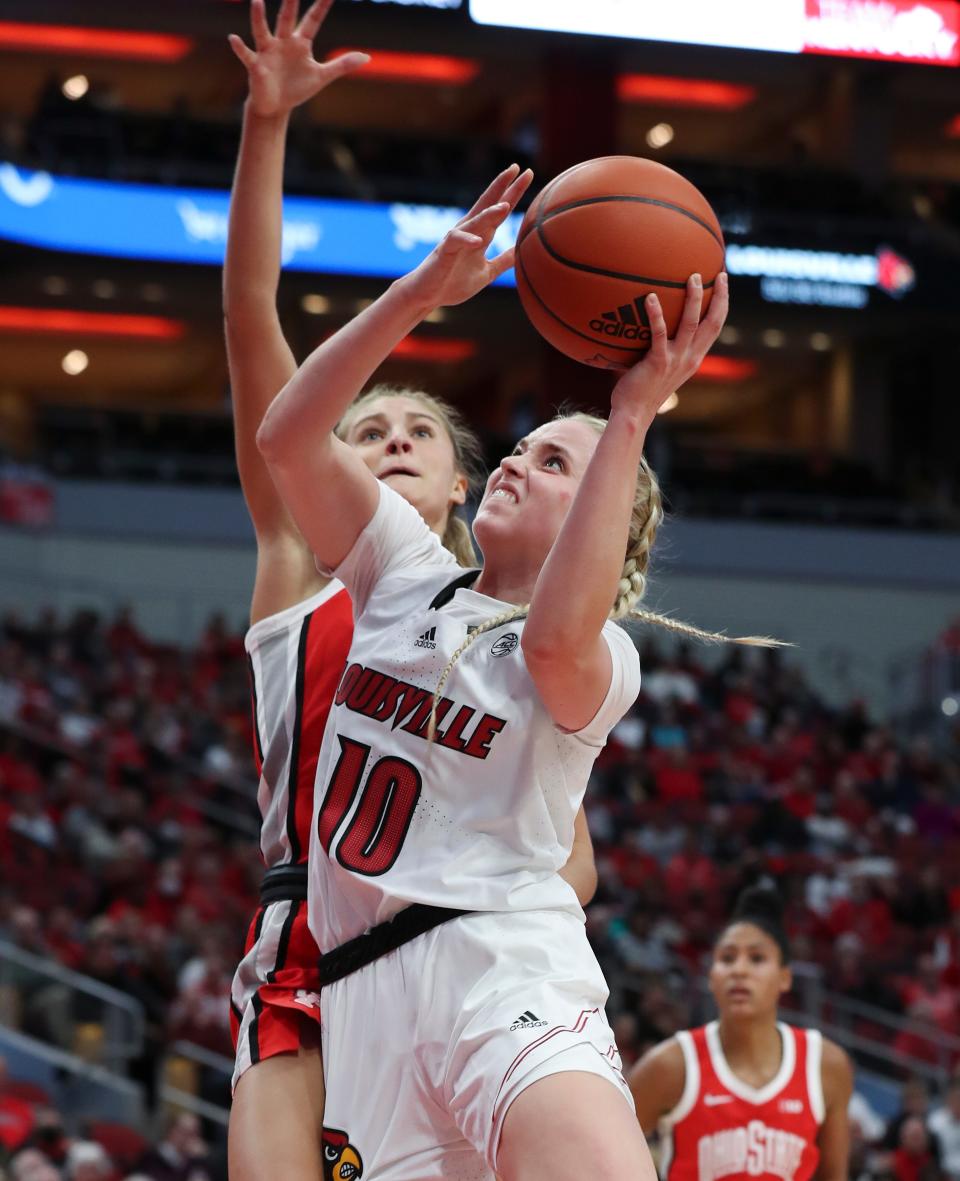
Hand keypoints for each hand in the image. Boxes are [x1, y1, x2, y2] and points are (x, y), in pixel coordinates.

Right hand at [228, 0, 368, 118]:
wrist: (277, 106)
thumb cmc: (297, 88)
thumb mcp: (322, 76)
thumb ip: (342, 65)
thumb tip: (367, 57)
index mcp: (300, 42)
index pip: (313, 20)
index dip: (322, 5)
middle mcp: (283, 41)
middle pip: (287, 18)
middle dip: (290, 2)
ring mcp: (268, 52)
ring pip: (263, 31)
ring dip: (259, 17)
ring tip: (256, 1)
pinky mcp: (256, 66)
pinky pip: (246, 55)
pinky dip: (240, 48)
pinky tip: (234, 39)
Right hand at [403, 164, 533, 309]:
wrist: (427, 296)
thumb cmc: (454, 282)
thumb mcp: (487, 271)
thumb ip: (504, 260)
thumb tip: (523, 252)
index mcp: (480, 234)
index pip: (499, 209)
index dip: (513, 191)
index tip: (527, 173)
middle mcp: (468, 231)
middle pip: (487, 204)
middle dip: (502, 187)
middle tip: (517, 168)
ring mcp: (456, 240)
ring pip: (474, 222)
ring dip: (489, 214)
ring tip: (506, 205)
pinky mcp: (444, 252)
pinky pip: (455, 242)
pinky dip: (467, 240)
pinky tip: (478, 241)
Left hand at [610, 272, 728, 422]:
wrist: (634, 413)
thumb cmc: (641, 390)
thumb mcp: (662, 368)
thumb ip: (666, 349)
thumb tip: (655, 326)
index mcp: (693, 358)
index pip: (715, 328)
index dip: (722, 305)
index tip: (722, 283)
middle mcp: (689, 358)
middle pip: (712, 323)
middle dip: (719, 297)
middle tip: (718, 274)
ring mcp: (675, 360)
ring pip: (691, 324)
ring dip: (693, 299)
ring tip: (692, 277)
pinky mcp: (658, 362)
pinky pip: (658, 333)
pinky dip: (656, 314)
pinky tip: (650, 297)